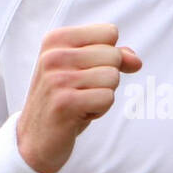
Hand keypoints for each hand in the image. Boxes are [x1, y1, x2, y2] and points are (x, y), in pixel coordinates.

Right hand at [16, 23, 141, 172]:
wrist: (36, 139)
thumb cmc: (64, 100)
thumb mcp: (84, 71)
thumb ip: (112, 58)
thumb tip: (136, 61)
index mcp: (56, 39)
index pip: (109, 32)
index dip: (108, 56)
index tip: (84, 72)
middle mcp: (53, 55)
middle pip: (114, 55)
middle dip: (106, 78)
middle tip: (82, 91)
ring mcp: (57, 79)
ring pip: (113, 77)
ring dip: (103, 95)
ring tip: (80, 103)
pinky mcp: (65, 103)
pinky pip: (108, 98)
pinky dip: (100, 109)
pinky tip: (79, 114)